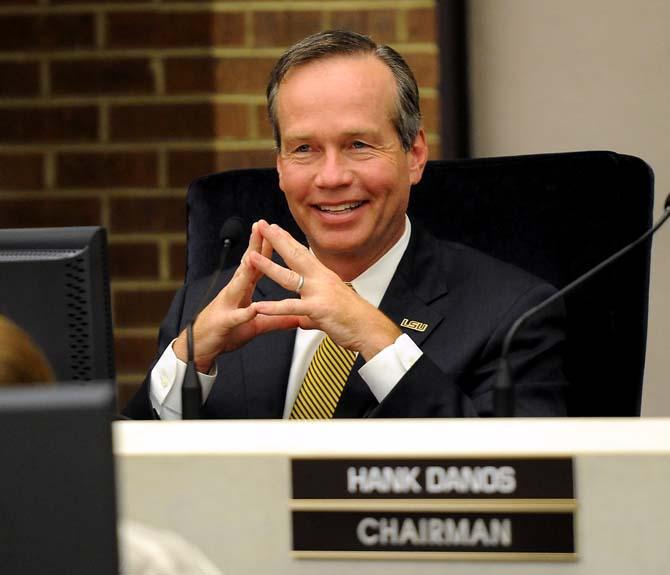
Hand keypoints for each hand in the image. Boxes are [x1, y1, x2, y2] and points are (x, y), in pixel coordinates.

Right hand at [173, 221, 298, 371]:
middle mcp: (233, 292)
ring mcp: (227, 306)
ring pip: (238, 285)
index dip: (265, 248)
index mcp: (242, 290)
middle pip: (246, 266)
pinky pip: (236, 317)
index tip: (275, 230)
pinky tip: (253, 308)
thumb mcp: (256, 326)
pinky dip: (244, 313)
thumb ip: (277, 319)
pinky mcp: (224, 323)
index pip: (256, 265)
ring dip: (246, 271)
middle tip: (261, 227)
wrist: (200, 348)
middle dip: (254, 247)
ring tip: (254, 257)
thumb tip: (298, 317)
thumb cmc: (226, 333)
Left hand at [248, 221, 400, 359]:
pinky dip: (274, 307)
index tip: (273, 227)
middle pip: (294, 255)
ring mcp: (319, 293)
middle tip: (261, 226)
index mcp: (323, 276)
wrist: (369, 329)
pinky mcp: (317, 309)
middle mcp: (321, 279)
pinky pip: (292, 307)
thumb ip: (310, 314)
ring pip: (289, 277)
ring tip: (251, 257)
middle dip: (276, 240)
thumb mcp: (327, 310)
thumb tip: (302, 319)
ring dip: (268, 267)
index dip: (286, 239)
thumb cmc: (353, 319)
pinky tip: (259, 306)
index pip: (302, 253)